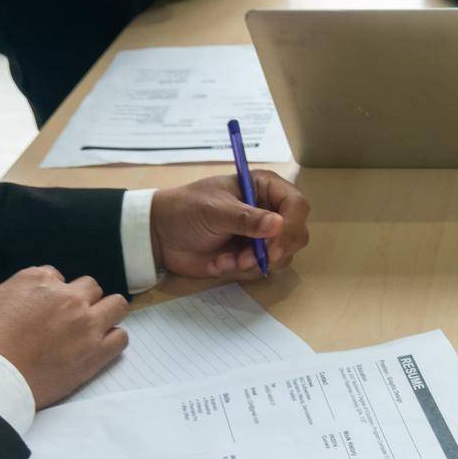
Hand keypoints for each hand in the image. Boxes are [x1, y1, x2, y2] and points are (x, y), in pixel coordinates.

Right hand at [0, 266, 127, 407]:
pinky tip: (100, 348)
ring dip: (107, 314)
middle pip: (90, 288)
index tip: (44, 308)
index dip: (50, 293)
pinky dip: (114, 341)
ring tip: (94, 329)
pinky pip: (121, 338)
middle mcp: (67, 297)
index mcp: (35, 281)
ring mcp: (86, 324)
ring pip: (117, 305)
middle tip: (69, 319)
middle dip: (82, 300)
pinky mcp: (96, 352)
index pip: (55, 276)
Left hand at [150, 172, 311, 278]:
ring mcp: (262, 236)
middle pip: (297, 233)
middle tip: (252, 258)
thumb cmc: (186, 210)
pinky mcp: (253, 256)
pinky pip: (263, 268)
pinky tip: (221, 262)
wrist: (160, 235)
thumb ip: (246, 218)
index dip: (291, 225)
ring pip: (283, 255)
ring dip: (257, 262)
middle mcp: (269, 211)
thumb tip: (278, 225)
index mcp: (264, 188)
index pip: (296, 204)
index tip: (275, 246)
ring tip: (229, 260)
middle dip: (276, 250)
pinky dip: (243, 270)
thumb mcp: (214, 210)